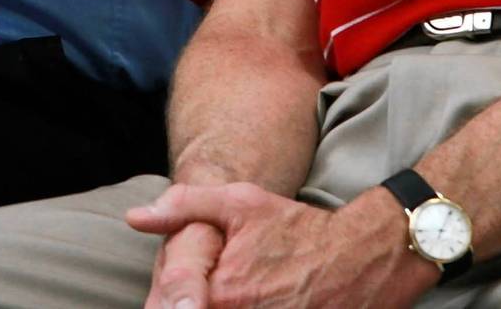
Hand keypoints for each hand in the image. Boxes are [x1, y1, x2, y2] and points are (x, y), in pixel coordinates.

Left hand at [128, 183, 433, 308]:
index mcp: (223, 290)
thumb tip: (134, 217)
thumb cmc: (299, 228)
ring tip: (239, 292)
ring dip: (220, 308)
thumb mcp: (240, 202)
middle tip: (191, 295)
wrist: (365, 255)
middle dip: (188, 304)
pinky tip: (259, 300)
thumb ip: (184, 207)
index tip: (164, 300)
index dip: (169, 302)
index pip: (174, 308)